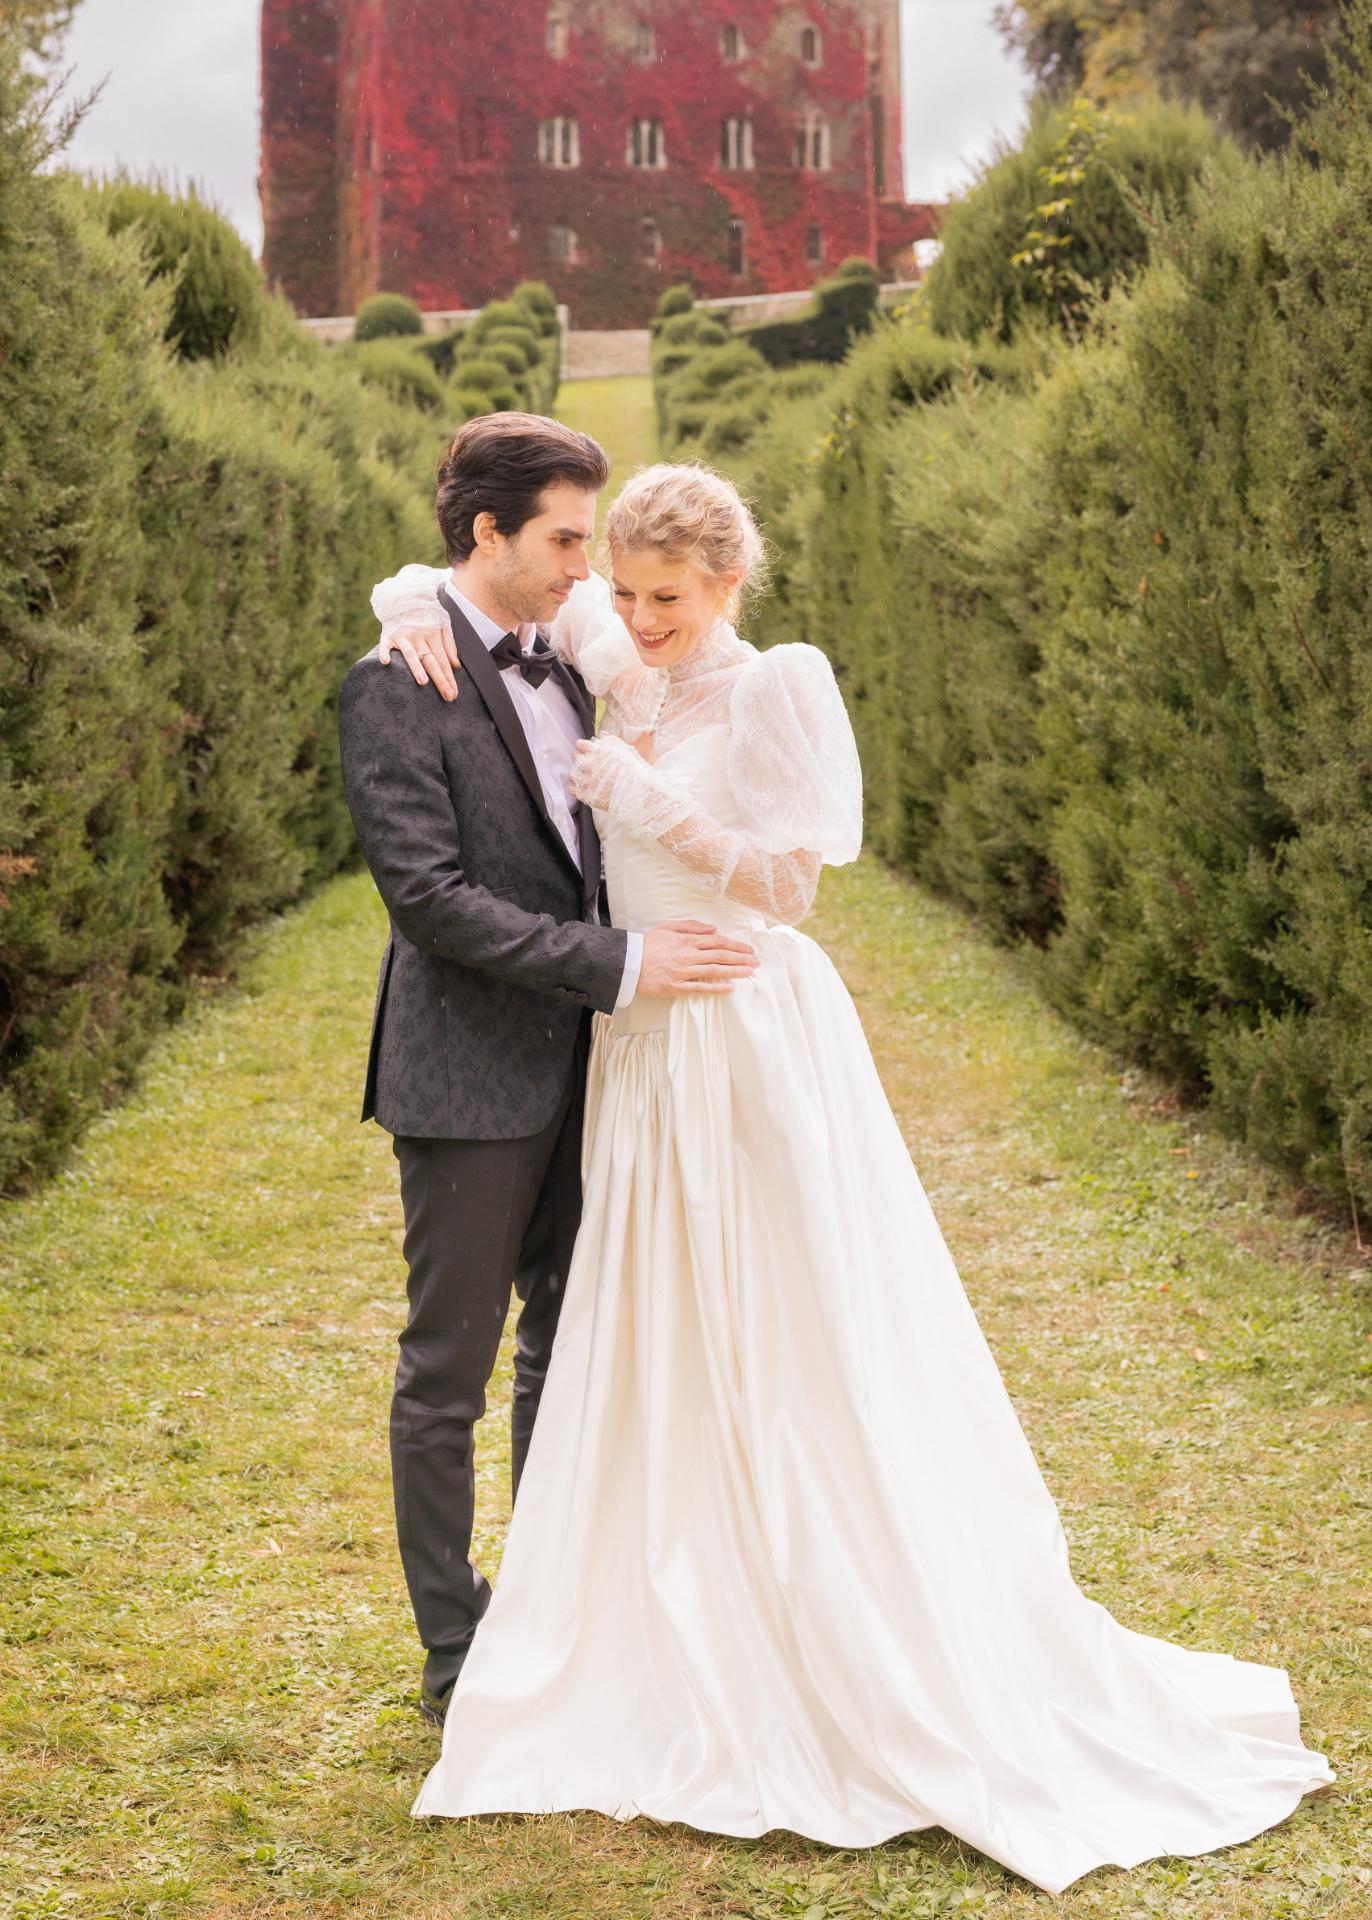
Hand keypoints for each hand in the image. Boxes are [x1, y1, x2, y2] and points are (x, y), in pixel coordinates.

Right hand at [379, 615, 459, 702]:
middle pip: (431, 661)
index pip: (443, 661)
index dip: (449, 677)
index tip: (454, 694)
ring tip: (423, 682)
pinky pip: (385, 645)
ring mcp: (403, 636)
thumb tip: (456, 665)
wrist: (404, 598)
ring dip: (416, 668)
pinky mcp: (388, 635)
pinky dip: (384, 653)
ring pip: (411, 654)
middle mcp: (419, 636)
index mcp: (433, 635)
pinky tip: (386, 663)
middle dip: (440, 679)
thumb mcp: (442, 624)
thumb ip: (449, 644)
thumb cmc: (426, 615)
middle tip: (447, 696)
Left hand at [571, 734, 647, 810]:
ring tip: (586, 778)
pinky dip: (576, 788)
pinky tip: (584, 788)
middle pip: (575, 758)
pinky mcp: (586, 795)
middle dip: (580, 759)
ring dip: (577, 774)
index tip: (586, 751)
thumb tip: (601, 735)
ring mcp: (587, 780)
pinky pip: (572, 789)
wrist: (640, 793)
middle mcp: (590, 764)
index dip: (583, 747)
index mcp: (599, 752)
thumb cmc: (636, 771)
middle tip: (588, 765)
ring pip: (572, 774)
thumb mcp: (626, 751)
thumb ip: (611, 743)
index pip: (580, 745)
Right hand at [639, 920, 759, 997]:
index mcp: (687, 940)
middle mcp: (688, 955)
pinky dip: (716, 988)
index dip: (736, 945)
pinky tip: (730, 988)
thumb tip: (713, 928)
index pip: (718, 942)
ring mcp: (683, 972)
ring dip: (735, 971)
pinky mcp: (677, 987)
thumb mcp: (668, 927)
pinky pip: (700, 988)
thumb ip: (691, 926)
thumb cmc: (647, 944)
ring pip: (715, 970)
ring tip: (750, 972)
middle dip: (741, 958)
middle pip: (721, 955)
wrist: (627, 962)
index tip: (749, 949)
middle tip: (756, 962)